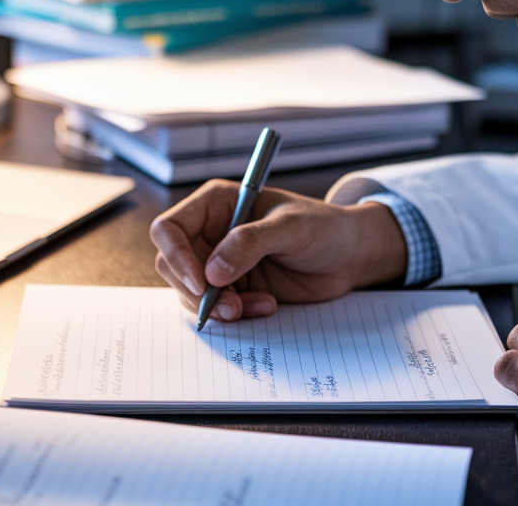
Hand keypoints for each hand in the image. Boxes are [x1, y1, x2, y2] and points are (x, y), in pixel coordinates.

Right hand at [150, 179, 406, 320]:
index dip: (177, 256)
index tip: (202, 283)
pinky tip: (265, 306)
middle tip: (231, 307)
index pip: (170, 228)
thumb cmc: (323, 226)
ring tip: (257, 306)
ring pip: (191, 292)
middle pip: (173, 265)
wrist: (348, 255)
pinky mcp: (234, 287)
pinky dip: (236, 314)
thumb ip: (250, 243)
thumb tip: (213, 271)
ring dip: (219, 307)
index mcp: (215, 204)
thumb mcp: (290, 227)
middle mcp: (210, 232)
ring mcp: (219, 262)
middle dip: (197, 291)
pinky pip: (216, 308)